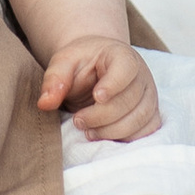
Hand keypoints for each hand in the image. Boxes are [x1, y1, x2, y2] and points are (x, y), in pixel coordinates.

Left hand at [34, 33, 160, 141]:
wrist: (96, 68)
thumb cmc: (81, 64)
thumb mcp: (63, 62)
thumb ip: (54, 79)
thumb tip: (44, 103)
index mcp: (122, 55)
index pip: (126, 69)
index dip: (113, 85)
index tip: (96, 97)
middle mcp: (142, 75)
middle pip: (129, 100)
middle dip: (101, 116)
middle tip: (78, 120)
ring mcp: (149, 96)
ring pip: (138, 120)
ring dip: (111, 131)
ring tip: (88, 131)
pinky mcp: (150, 115)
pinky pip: (146, 132)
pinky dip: (125, 138)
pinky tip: (104, 135)